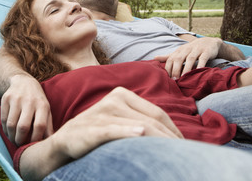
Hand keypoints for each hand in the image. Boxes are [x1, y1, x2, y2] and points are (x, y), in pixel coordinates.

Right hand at [0, 74, 53, 144]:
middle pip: (23, 126)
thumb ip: (48, 126)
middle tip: (20, 145)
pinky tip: (9, 132)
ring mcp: (16, 99)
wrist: (23, 82)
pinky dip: (5, 129)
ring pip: (11, 124)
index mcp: (42, 105)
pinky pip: (3, 119)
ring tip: (14, 139)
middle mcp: (29, 101)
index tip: (32, 145)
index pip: (39, 125)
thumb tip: (49, 143)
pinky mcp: (6, 98)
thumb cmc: (37, 100)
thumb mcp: (46, 110)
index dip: (35, 138)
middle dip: (20, 140)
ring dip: (11, 136)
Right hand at [51, 87, 182, 159]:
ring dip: (159, 142)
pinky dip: (128, 132)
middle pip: (151, 120)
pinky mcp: (93, 127)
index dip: (174, 130)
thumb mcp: (119, 119)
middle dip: (170, 139)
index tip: (185, 146)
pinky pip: (114, 130)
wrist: (66, 140)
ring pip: (139, 127)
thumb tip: (172, 134)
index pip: (157, 113)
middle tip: (185, 155)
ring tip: (173, 155)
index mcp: (122, 94)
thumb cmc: (98, 131)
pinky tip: (139, 135)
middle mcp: (114, 99)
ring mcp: (103, 112)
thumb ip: (139, 119)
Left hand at [155, 37, 222, 78]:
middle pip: (178, 59)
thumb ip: (168, 56)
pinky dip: (200, 65)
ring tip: (184, 78)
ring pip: (190, 59)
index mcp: (179, 50)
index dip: (168, 68)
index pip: (170, 59)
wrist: (210, 42)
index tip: (166, 78)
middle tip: (175, 80)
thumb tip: (154, 58)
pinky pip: (203, 59)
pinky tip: (198, 72)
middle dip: (175, 69)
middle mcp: (187, 49)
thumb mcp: (180, 52)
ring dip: (186, 68)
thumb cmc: (192, 49)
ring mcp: (197, 50)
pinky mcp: (206, 52)